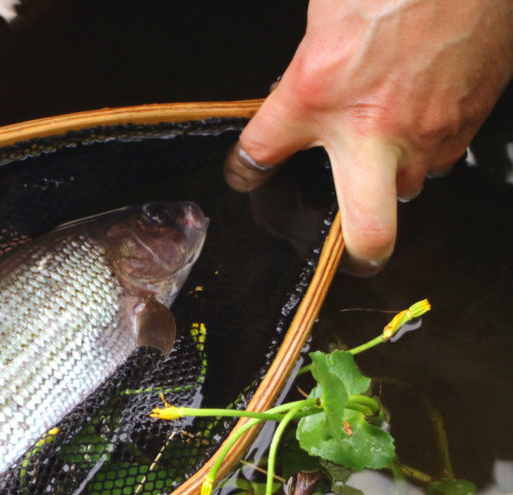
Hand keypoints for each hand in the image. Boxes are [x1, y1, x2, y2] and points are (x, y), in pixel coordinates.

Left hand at [225, 0, 512, 273]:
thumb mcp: (325, 25)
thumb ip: (310, 73)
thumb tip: (304, 94)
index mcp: (317, 92)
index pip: (262, 150)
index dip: (245, 170)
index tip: (246, 174)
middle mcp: (373, 125)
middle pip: (369, 229)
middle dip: (359, 251)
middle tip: (351, 252)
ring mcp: (427, 132)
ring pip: (408, 189)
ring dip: (392, 177)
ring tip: (381, 144)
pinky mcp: (466, 123)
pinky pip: (439, 157)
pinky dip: (425, 145)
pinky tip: (416, 113)